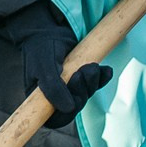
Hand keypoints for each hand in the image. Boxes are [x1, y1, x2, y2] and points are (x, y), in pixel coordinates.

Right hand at [0, 1, 112, 129]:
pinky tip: (105, 69)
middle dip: (82, 91)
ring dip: (92, 82)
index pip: (55, 119)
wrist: (50, 27)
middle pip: (74, 106)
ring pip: (86, 95)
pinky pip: (96, 84)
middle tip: (82, 72)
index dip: (66, 113)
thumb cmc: (42, 46)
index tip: (72, 98)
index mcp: (40, 98)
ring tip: (91, 65)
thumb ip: (53, 87)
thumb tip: (69, 108)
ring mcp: (70, 85)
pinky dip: (102, 77)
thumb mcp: (44, 66)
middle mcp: (55, 95)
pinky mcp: (82, 75)